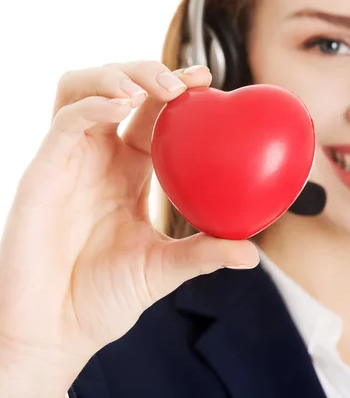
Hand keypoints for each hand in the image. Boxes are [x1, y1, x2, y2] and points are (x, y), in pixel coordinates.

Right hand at [0, 61, 258, 377]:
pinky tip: (121, 105)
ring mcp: (69, 158)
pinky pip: (66, 120)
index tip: (206, 79)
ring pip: (83, 88)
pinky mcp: (43, 168)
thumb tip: (252, 254)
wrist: (56, 331)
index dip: (176, 89)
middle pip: (118, 88)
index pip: (152, 113)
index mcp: (127, 169)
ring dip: (117, 75)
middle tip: (183, 82)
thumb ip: (203, 254)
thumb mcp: (162, 269)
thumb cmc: (103, 298)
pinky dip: (93, 104)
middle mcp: (98, 155)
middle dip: (149, 72)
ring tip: (151, 87)